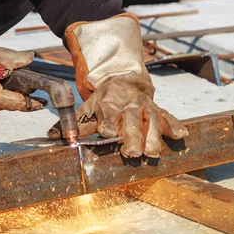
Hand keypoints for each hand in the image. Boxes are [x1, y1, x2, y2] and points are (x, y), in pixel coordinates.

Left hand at [49, 72, 186, 157]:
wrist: (125, 80)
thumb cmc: (104, 99)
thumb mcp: (88, 106)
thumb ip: (75, 123)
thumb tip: (52, 136)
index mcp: (110, 100)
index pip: (108, 111)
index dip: (107, 121)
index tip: (106, 132)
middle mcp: (130, 102)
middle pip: (132, 119)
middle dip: (132, 136)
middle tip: (131, 153)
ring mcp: (147, 105)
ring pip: (152, 120)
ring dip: (154, 137)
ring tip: (152, 153)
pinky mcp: (159, 109)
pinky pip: (169, 116)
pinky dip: (175, 125)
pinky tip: (181, 135)